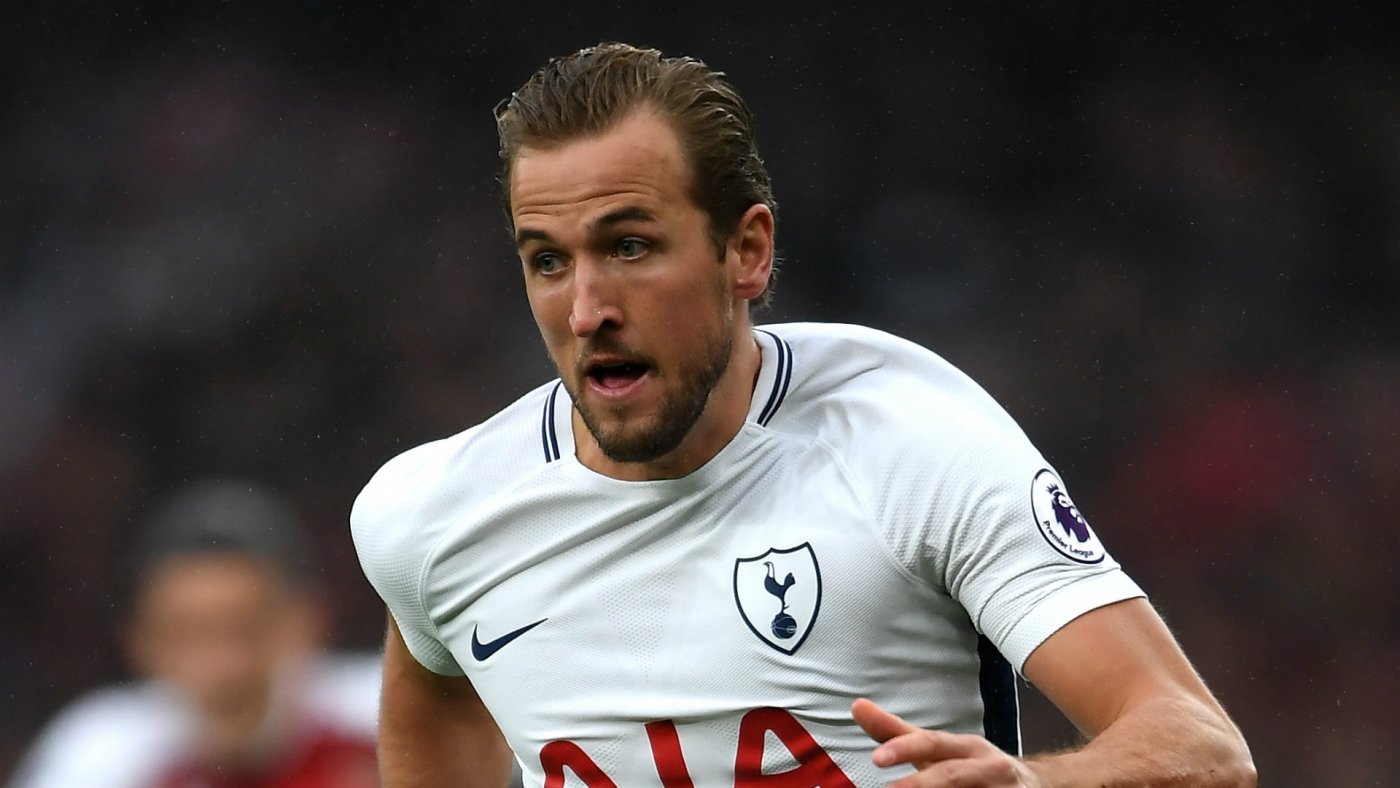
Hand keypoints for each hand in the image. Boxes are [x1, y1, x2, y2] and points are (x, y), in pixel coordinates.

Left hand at [851, 698, 1040, 786]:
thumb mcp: (939, 750)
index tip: (877, 758)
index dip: (905, 748)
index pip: (932, 743)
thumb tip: (857, 706)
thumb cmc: (974, 767)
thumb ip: (898, 734)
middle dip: (920, 784)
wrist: (1037, 786)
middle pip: (951, 774)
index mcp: (966, 748)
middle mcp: (986, 766)